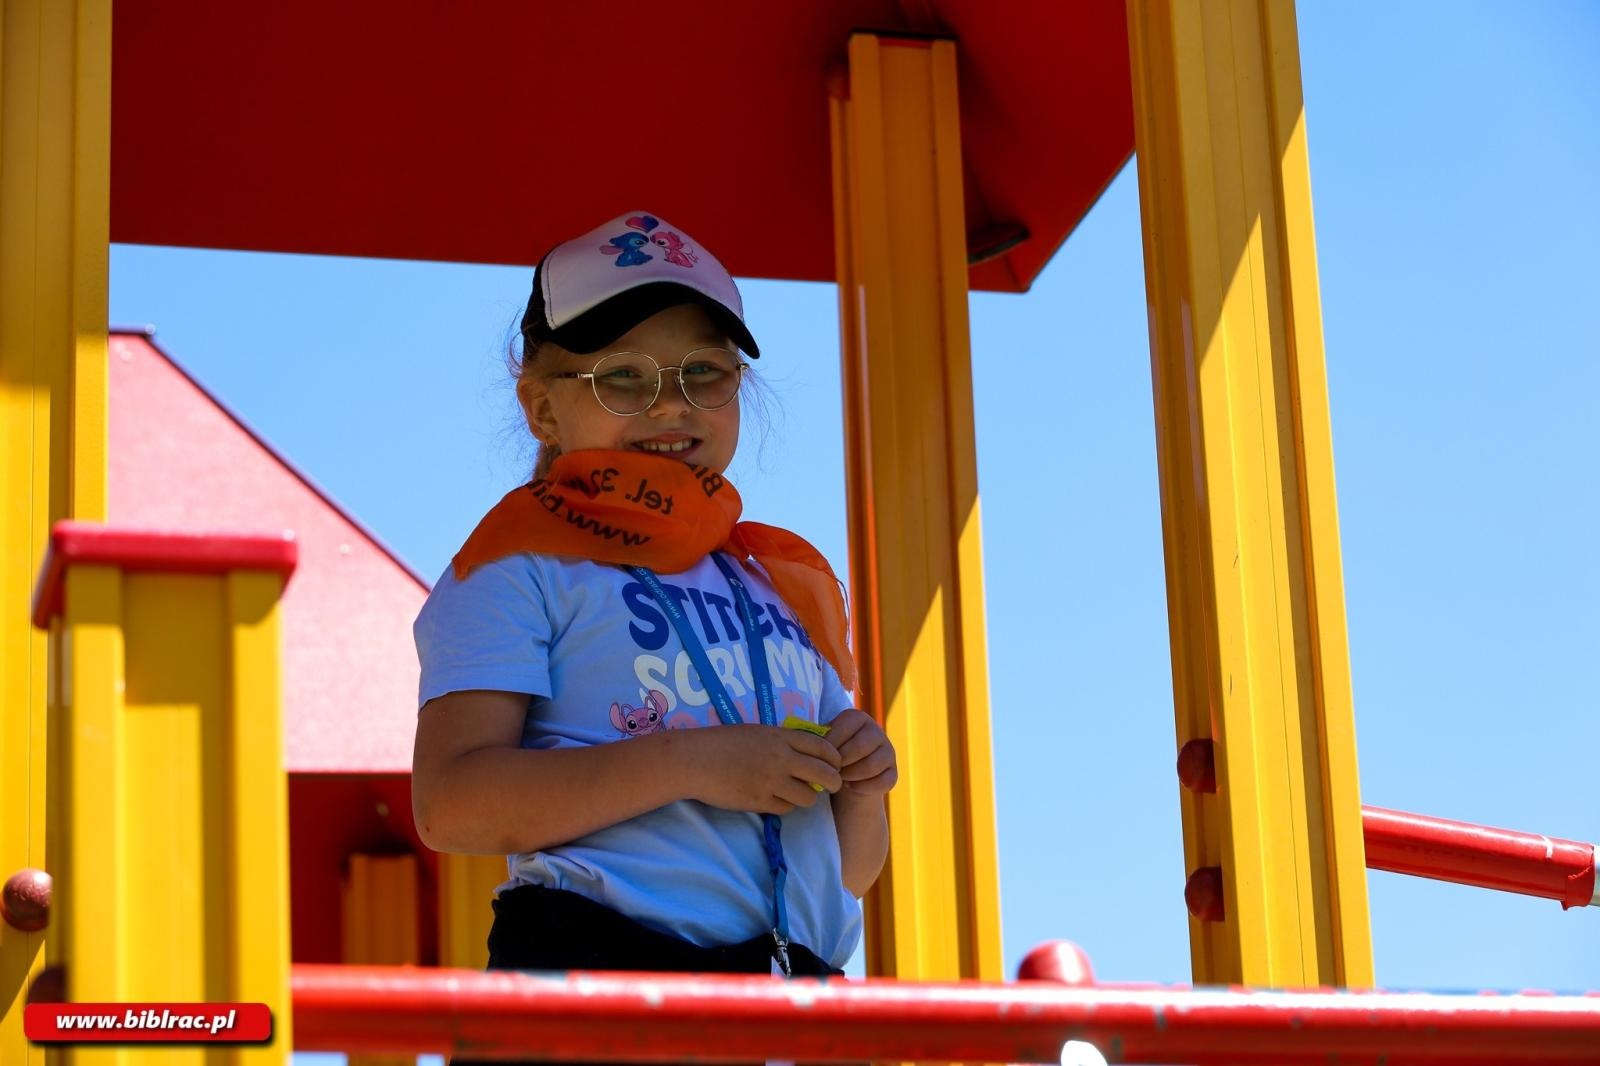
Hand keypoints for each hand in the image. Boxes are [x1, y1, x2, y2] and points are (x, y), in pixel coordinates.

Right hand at [676, 724, 843, 814]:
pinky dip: (785, 806)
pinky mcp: (760, 801)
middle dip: (834, 782)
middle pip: (825, 774)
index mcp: (781, 737)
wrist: (695, 760)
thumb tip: (805, 754)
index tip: (835, 765)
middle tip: (832, 786)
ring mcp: (771, 781)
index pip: (823, 748)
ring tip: (799, 794)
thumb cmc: (723, 742)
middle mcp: (781, 759)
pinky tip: (777, 800)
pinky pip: (786, 808)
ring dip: (807, 797)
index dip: (834, 758)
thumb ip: (782, 741)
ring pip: (808, 797)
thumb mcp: (758, 732)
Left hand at [825, 708, 897, 794]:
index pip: (845, 728)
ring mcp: (888, 751)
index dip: (830, 746)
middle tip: (830, 771)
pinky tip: (851, 786)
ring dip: (851, 775)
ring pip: (872, 765)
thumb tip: (817, 743)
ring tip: (839, 778)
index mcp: (858, 717)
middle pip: (860, 746)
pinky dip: (863, 787)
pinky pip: (882, 781)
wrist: (847, 780)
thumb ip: (822, 739)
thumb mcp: (826, 744)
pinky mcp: (893, 772)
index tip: (820, 758)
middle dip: (841, 762)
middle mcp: (876, 730)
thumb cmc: (832, 756)